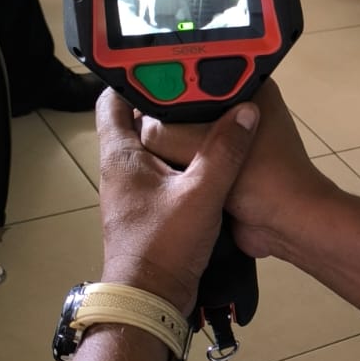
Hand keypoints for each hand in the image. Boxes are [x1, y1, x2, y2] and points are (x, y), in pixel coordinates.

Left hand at [96, 89, 257, 314]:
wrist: (150, 300)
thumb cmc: (163, 244)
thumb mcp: (202, 193)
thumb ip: (225, 151)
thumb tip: (247, 110)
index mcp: (120, 155)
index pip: (112, 99)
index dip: (132, 76)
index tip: (164, 60)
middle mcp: (120, 168)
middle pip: (137, 120)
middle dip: (165, 101)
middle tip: (199, 81)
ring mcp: (133, 190)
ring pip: (154, 148)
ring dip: (178, 132)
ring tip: (212, 111)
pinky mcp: (148, 209)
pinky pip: (165, 172)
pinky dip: (185, 160)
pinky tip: (213, 156)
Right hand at [138, 80, 336, 263]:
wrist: (289, 226)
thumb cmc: (262, 178)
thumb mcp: (203, 147)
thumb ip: (163, 133)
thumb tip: (138, 129)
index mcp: (246, 87)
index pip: (195, 70)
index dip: (165, 80)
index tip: (137, 91)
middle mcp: (239, 108)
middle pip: (185, 105)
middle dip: (163, 118)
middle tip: (133, 125)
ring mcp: (232, 140)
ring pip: (187, 135)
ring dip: (170, 147)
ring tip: (143, 151)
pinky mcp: (225, 166)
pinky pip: (193, 160)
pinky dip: (179, 166)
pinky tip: (158, 170)